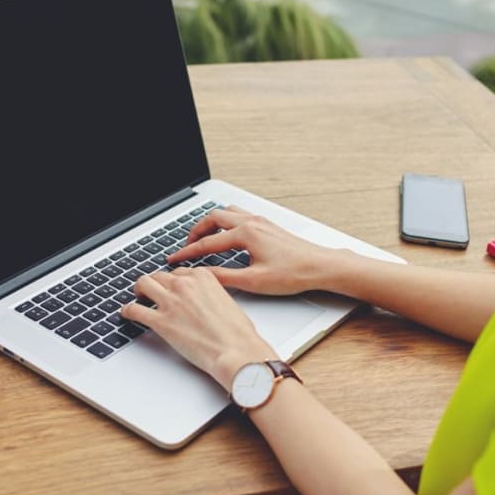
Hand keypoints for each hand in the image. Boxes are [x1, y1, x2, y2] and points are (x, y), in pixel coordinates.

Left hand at [120, 268, 276, 387]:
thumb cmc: (237, 332)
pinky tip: (127, 314)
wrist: (235, 351)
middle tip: (152, 292)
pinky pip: (134, 309)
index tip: (170, 287)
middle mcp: (184, 285)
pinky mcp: (160, 322)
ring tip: (138, 298)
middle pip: (159, 276)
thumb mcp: (228, 301)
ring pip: (143, 284)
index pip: (179, 272)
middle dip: (155, 283)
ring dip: (139, 290)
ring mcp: (170, 302)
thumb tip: (202, 301)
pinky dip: (127, 311)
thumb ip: (210, 294)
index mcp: (202, 277)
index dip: (172, 281)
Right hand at [167, 206, 345, 294]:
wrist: (321, 267)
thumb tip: (202, 276)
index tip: (173, 259)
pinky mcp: (268, 225)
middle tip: (185, 246)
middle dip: (195, 231)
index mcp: (245, 234)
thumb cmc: (293, 274)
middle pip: (213, 218)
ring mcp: (261, 221)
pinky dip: (226, 221)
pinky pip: (239, 215)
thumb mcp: (254, 281)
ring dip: (211, 222)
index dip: (187, 252)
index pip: (207, 243)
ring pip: (227, 213)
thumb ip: (224, 277)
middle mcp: (252, 222)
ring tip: (203, 237)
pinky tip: (228, 234)